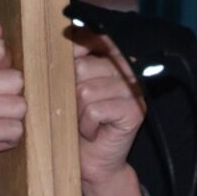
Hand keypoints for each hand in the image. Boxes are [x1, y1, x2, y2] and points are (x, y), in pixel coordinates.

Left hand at [73, 27, 144, 195]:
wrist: (92, 161)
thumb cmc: (76, 122)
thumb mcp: (67, 86)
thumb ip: (68, 61)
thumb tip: (61, 34)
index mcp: (111, 56)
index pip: (92, 37)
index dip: (74, 49)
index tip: (65, 61)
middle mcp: (126, 68)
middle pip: (82, 67)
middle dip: (69, 91)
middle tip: (75, 108)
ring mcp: (133, 89)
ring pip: (85, 91)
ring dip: (76, 112)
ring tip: (83, 121)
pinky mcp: (135, 109)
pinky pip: (94, 110)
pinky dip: (86, 125)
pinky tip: (93, 132)